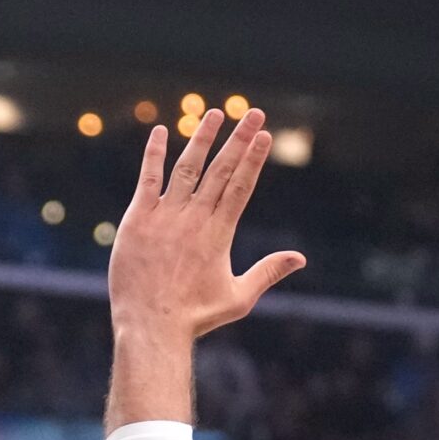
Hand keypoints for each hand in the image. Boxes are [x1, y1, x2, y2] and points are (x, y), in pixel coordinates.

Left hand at [108, 109, 305, 345]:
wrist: (151, 326)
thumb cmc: (195, 317)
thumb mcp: (239, 298)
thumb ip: (268, 272)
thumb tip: (300, 258)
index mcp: (219, 233)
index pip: (241, 186)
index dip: (253, 158)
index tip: (264, 134)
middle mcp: (195, 218)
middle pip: (221, 170)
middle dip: (239, 139)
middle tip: (253, 112)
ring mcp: (165, 216)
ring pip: (187, 167)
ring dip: (202, 138)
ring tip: (215, 113)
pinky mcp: (138, 219)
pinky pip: (148, 180)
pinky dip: (154, 155)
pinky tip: (162, 132)